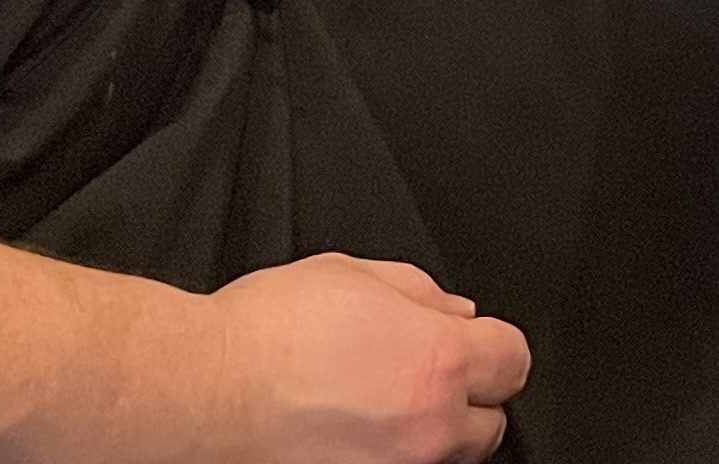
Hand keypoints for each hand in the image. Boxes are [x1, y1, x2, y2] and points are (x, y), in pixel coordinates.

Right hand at [173, 253, 530, 462]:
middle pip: (491, 423)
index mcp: (440, 360)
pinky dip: (391, 456)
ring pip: (449, 459)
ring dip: (431, 434)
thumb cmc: (266, 333)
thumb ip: (420, 292)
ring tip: (381, 409)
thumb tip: (454, 311)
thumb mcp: (354, 274)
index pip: (513, 359)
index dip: (492, 346)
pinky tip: (355, 436)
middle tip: (421, 377)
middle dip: (467, 398)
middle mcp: (429, 427)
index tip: (474, 344)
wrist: (204, 390)